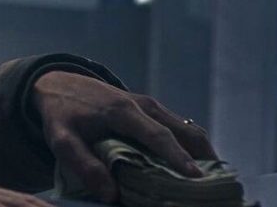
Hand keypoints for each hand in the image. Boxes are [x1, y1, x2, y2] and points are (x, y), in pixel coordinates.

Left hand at [31, 71, 217, 203]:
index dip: (177, 156)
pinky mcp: (151, 109)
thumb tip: (111, 194)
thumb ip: (83, 164)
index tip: (196, 177)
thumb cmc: (61, 114)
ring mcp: (150, 105)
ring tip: (214, 180)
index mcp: (121, 110)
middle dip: (204, 157)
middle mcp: (142, 105)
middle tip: (218, 185)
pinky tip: (196, 168)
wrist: (58, 83)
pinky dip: (194, 147)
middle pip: (184, 130)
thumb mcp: (60, 139)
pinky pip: (180, 127)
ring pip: (187, 128)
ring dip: (203, 152)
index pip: (157, 135)